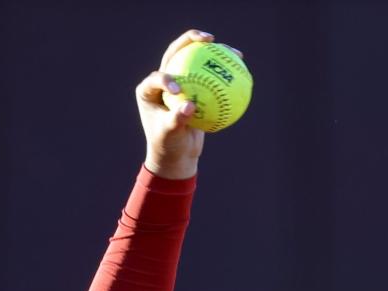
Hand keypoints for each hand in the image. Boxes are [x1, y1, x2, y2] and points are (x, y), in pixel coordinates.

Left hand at [136, 29, 234, 178]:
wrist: (177, 153)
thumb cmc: (169, 146)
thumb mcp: (170, 136)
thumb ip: (177, 120)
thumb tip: (190, 106)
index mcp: (149, 91)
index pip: (156, 77)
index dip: (167, 78)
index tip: (179, 90)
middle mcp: (162, 81)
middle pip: (175, 53)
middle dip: (189, 40)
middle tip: (206, 40)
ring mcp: (178, 80)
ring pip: (194, 58)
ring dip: (210, 49)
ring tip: (226, 47)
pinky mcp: (193, 85)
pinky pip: (208, 73)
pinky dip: (222, 68)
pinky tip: (238, 63)